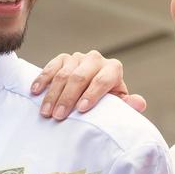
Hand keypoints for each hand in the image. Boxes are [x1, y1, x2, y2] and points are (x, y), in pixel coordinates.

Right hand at [31, 50, 146, 119]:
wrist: (93, 90)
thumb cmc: (107, 101)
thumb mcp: (118, 104)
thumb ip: (127, 105)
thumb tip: (139, 103)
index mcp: (113, 69)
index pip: (103, 79)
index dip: (92, 94)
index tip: (81, 110)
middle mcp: (96, 59)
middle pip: (80, 77)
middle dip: (68, 97)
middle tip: (59, 116)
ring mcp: (78, 57)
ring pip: (63, 74)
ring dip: (53, 94)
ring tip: (46, 112)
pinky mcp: (62, 58)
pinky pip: (50, 67)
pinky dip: (42, 80)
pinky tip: (35, 92)